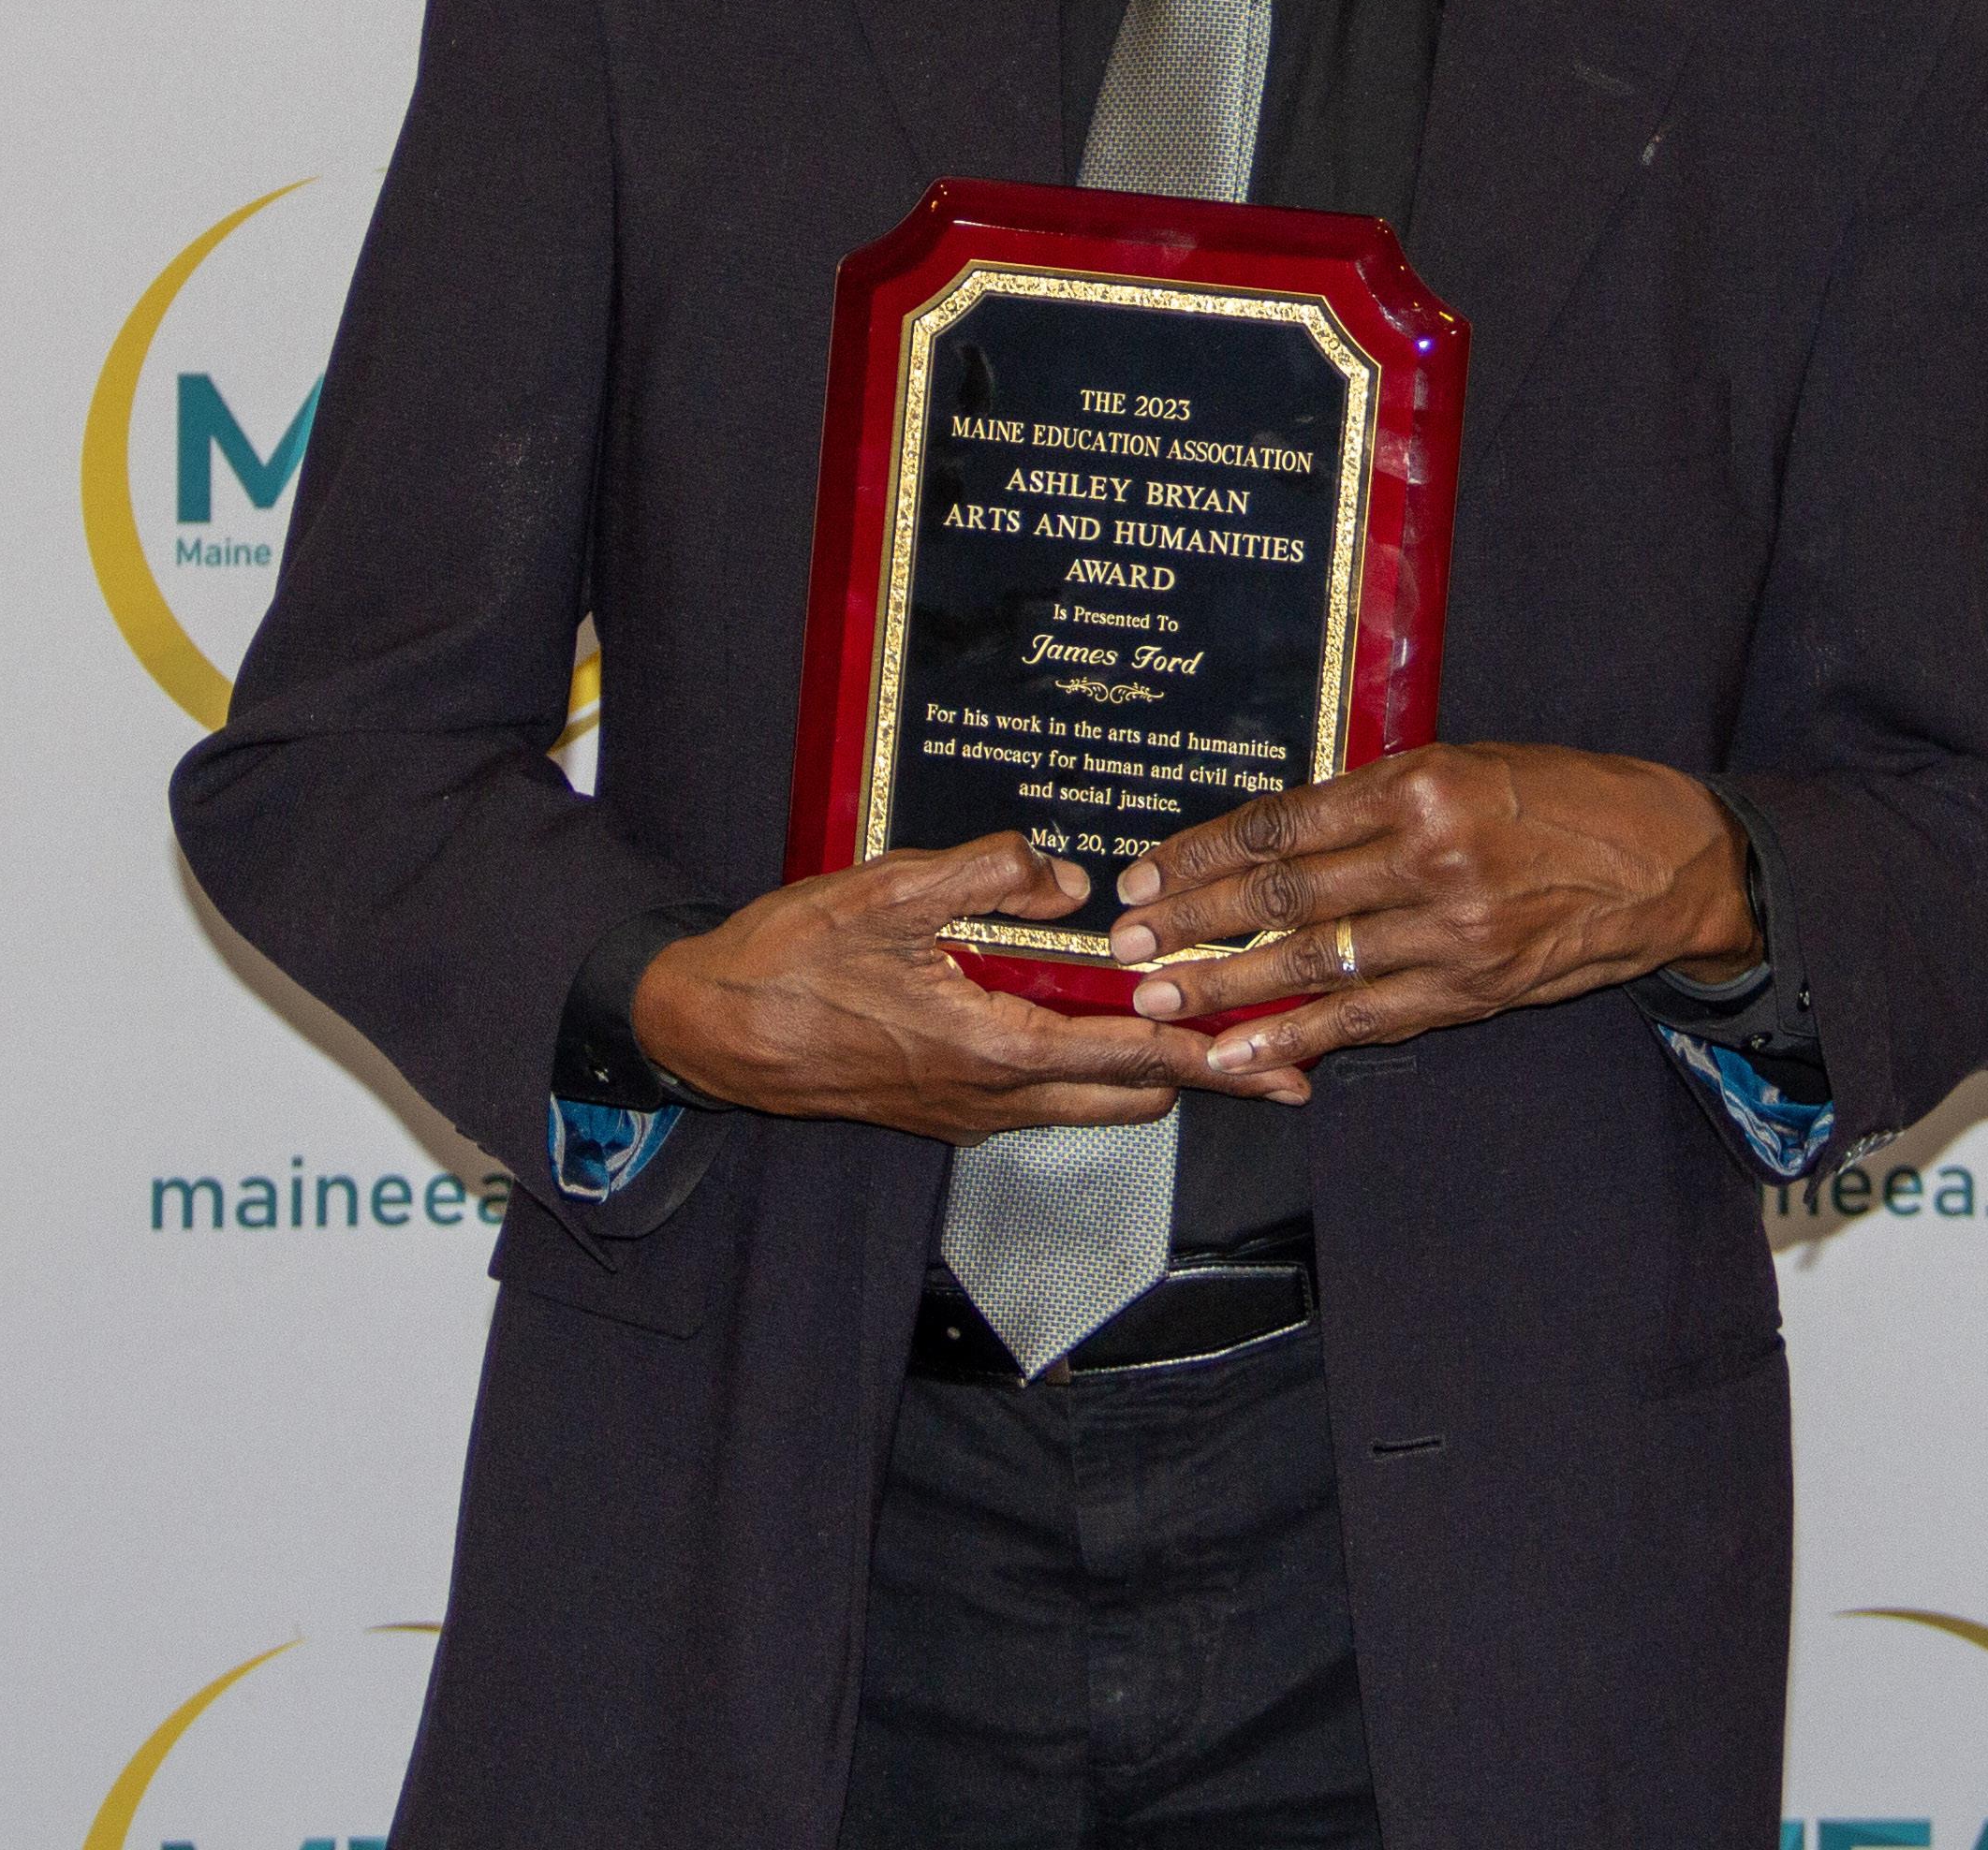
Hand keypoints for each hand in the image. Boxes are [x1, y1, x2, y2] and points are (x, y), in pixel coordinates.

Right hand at [632, 832, 1276, 1141]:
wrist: (706, 1032)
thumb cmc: (787, 962)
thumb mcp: (884, 891)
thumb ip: (987, 874)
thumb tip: (1069, 880)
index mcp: (991, 1049)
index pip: (1133, 1059)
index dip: (1216, 1057)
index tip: (1282, 1061)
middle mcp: (991, 1099)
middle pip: (1131, 1098)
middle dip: (1200, 1069)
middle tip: (1260, 1034)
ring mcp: (968, 1113)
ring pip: (1089, 1101)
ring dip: (1142, 1067)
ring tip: (1191, 1020)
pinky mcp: (945, 1107)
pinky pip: (1043, 1095)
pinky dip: (1087, 1065)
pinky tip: (1088, 1013)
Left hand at [1102, 744, 1759, 1076]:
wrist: (1669, 862)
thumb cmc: (1565, 800)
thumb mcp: (1468, 764)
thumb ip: (1377, 797)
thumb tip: (1275, 833)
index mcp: (1421, 782)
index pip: (1283, 822)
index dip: (1204, 852)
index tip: (1148, 873)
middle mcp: (1429, 854)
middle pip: (1282, 892)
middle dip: (1193, 921)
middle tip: (1126, 941)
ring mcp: (1451, 930)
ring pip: (1312, 961)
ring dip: (1225, 984)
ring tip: (1159, 998)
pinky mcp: (1471, 989)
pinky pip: (1366, 1020)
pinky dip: (1296, 1039)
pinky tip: (1239, 1055)